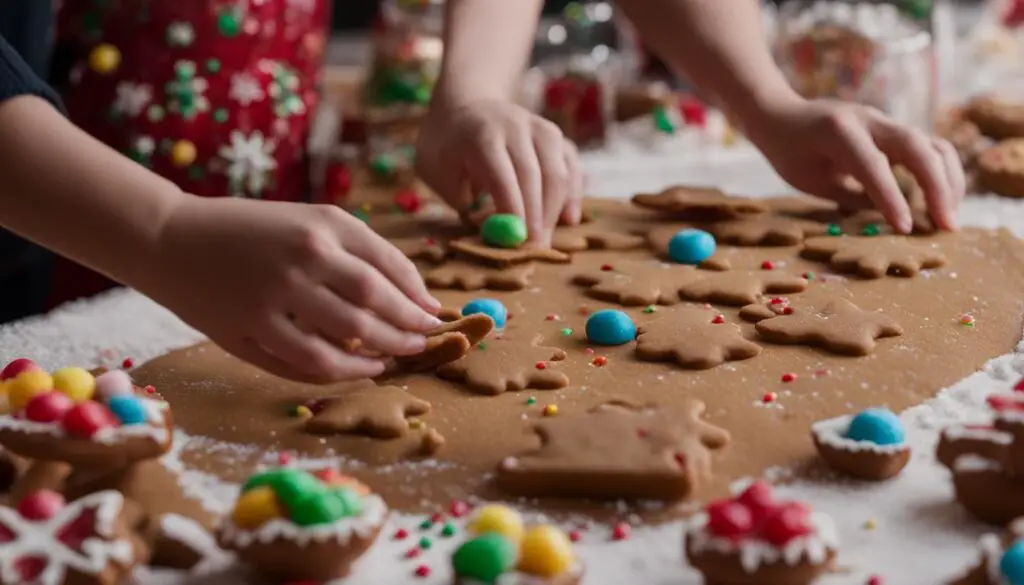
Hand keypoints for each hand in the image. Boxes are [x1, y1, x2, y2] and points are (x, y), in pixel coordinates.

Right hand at [147, 197, 441, 382]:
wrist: (171, 238)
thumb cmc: (251, 231)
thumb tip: (415, 295)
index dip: (418, 295)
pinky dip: (343, 371)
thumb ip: (360, 251)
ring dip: (382, 353)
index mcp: (322, 226)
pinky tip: (361, 369)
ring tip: (398, 358)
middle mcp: (303, 257)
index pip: (389, 266)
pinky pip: (309, 363)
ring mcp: (275, 296)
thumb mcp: (308, 221)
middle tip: (425, 341)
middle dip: (408, 328)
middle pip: (376, 303)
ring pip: (347, 338)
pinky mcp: (249, 330)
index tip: (434, 314)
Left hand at [415, 99, 583, 245]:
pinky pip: (570, 165)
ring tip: (543, 240)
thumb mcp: (435, 171)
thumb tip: (494, 232)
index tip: (516, 241)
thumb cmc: (446, 146)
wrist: (464, 105)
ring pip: (558, 171)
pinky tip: (569, 219)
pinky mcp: (554, 134)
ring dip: (554, 210)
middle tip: (535, 250)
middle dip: (537, 217)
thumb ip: (461, 199)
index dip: (513, 210)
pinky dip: (572, 193)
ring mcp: (539, 127)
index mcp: (482, 135)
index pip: (503, 176)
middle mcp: (515, 125)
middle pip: (536, 174)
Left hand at [743, 98, 964, 232]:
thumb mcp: (808, 179)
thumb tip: (887, 218)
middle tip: (947, 227)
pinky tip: (943, 203)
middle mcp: (869, 120)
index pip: (872, 164)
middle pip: (917, 147)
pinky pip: (929, 149)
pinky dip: (942, 175)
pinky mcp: (896, 132)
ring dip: (949, 182)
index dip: (891, 197)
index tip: (906, 228)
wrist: (782, 115)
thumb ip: (848, 194)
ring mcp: (886, 123)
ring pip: (933, 145)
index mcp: (839, 130)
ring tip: (948, 219)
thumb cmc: (789, 151)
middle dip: (938, 187)